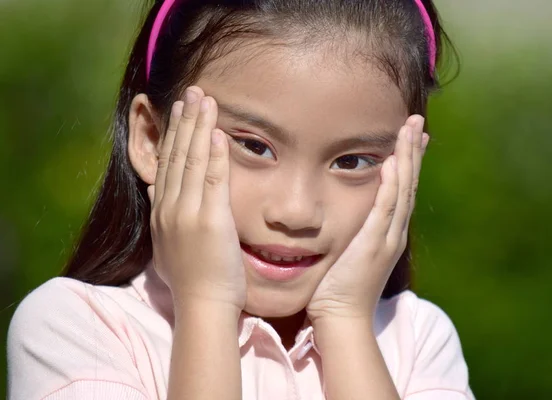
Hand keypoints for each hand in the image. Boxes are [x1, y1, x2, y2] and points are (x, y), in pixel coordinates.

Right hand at [147, 86, 245, 311]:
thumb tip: (154, 189)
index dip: (172, 134)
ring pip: (192, 162)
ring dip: (199, 128)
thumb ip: (162, 214)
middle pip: (177, 156)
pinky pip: (214, 181)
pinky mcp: (211, 221)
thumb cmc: (193, 279)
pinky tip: (218, 133)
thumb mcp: (167, 243)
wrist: (202, 306)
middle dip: (184, 121)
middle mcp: (169, 208)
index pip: (166, 164)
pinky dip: (215, 155)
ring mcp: (187, 214)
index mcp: (161, 212)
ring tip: (205, 100)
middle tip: (191, 92)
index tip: (178, 110)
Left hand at [306, 115, 427, 321]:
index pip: (402, 190)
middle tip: (418, 121)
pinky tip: (393, 163)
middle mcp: (393, 232)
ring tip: (411, 129)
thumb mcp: (349, 254)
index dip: (408, 162)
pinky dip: (391, 185)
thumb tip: (346, 218)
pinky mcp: (373, 245)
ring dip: (407, 158)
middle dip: (413, 151)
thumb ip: (353, 233)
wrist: (342, 318)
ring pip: (402, 190)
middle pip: (408, 184)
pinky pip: (384, 209)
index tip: (412, 138)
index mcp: (387, 233)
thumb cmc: (338, 289)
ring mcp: (386, 238)